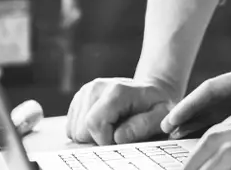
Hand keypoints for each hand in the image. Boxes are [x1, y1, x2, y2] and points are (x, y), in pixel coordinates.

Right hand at [65, 77, 179, 144]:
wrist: (149, 92)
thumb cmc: (155, 106)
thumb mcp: (159, 116)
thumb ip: (142, 126)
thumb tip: (118, 137)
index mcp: (116, 91)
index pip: (94, 123)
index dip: (104, 141)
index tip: (119, 142)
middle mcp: (96, 87)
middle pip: (81, 129)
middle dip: (98, 139)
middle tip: (117, 134)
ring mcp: (85, 91)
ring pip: (74, 130)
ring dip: (91, 136)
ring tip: (112, 127)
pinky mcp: (78, 99)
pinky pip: (71, 127)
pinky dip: (85, 132)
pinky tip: (103, 125)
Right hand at [160, 59, 230, 137]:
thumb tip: (219, 140)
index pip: (211, 89)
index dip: (187, 107)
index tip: (168, 122)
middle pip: (215, 98)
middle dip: (192, 116)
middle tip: (170, 135)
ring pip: (225, 107)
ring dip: (206, 122)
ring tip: (184, 140)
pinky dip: (225, 125)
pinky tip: (214, 141)